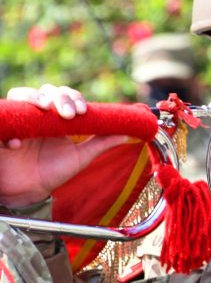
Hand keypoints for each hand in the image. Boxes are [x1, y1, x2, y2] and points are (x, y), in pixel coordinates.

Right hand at [1, 84, 127, 206]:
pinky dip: (9, 130)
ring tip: (45, 109)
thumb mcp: (81, 157)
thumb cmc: (54, 171)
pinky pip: (1, 119)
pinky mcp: (2, 131)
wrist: (30, 191)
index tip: (83, 111)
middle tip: (69, 114)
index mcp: (57, 117)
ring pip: (20, 95)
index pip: (65, 95)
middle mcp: (37, 114)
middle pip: (45, 91)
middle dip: (59, 97)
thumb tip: (127, 133)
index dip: (74, 97)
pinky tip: (17, 143)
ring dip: (34, 97)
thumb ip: (101, 143)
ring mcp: (19, 120)